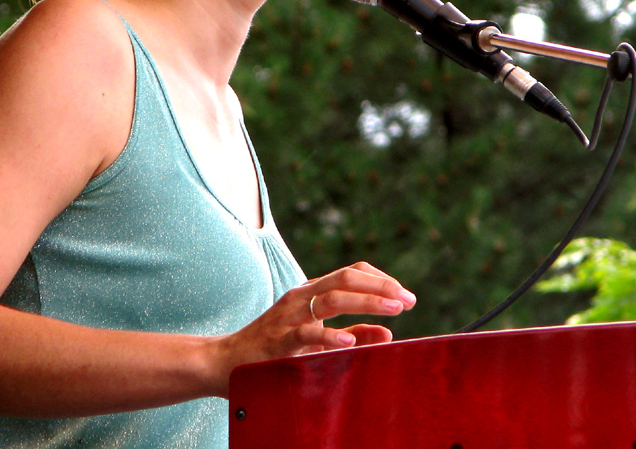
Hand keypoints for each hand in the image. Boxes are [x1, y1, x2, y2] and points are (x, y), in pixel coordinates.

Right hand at [210, 261, 414, 394]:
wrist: (227, 362)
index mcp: (312, 292)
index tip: (404, 295)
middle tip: (408, 300)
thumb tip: (388, 333)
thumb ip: (352, 333)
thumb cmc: (274, 350)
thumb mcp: (318, 338)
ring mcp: (288, 316)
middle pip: (346, 279)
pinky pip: (305, 334)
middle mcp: (301, 297)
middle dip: (382, 287)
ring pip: (331, 299)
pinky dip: (329, 336)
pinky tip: (349, 342)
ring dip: (367, 302)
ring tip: (394, 311)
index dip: (381, 280)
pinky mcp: (277, 340)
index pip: (351, 272)